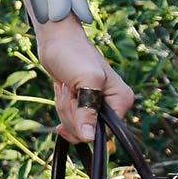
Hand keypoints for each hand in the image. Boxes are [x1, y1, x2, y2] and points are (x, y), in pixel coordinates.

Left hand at [33, 17, 135, 146]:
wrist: (56, 40)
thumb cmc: (73, 54)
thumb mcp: (84, 80)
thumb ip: (88, 110)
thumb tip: (88, 137)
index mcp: (121, 100)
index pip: (105, 133)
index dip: (85, 127)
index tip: (74, 104)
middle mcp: (113, 105)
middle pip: (88, 132)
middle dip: (71, 114)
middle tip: (69, 89)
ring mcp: (97, 105)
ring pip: (77, 127)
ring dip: (64, 109)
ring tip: (65, 87)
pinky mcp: (83, 104)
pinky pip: (71, 120)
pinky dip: (62, 109)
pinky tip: (62, 93)